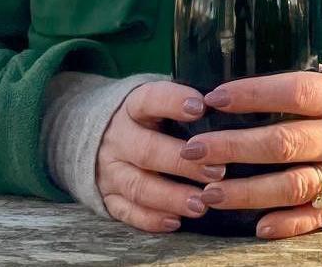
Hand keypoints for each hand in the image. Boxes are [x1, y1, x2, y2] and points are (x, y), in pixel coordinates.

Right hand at [96, 81, 223, 232]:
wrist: (92, 133)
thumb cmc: (146, 117)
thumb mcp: (157, 101)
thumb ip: (185, 105)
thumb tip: (229, 108)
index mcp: (132, 107)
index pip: (150, 100)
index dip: (174, 103)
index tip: (201, 108)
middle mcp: (117, 137)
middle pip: (147, 151)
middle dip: (183, 163)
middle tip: (217, 172)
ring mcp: (110, 169)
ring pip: (139, 186)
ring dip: (171, 197)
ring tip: (201, 204)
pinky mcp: (107, 195)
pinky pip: (126, 211)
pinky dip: (150, 219)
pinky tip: (175, 221)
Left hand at [183, 70, 321, 238]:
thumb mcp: (316, 90)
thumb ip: (284, 91)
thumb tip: (222, 93)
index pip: (297, 92)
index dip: (255, 94)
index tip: (214, 98)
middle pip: (286, 141)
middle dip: (234, 146)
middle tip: (194, 150)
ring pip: (294, 184)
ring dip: (248, 191)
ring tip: (209, 194)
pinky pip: (314, 217)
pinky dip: (287, 223)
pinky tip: (259, 226)